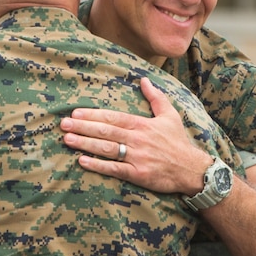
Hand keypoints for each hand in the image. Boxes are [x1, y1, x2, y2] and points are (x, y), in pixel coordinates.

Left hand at [60, 77, 210, 194]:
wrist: (192, 169)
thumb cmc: (178, 142)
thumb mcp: (170, 115)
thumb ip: (156, 97)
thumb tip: (144, 80)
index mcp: (143, 124)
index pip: (113, 117)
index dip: (93, 115)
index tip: (75, 113)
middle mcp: (138, 139)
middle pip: (106, 131)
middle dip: (83, 128)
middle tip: (64, 125)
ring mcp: (137, 157)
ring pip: (107, 149)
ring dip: (85, 144)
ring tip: (67, 140)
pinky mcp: (138, 174)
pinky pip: (115, 169)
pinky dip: (98, 165)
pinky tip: (82, 161)